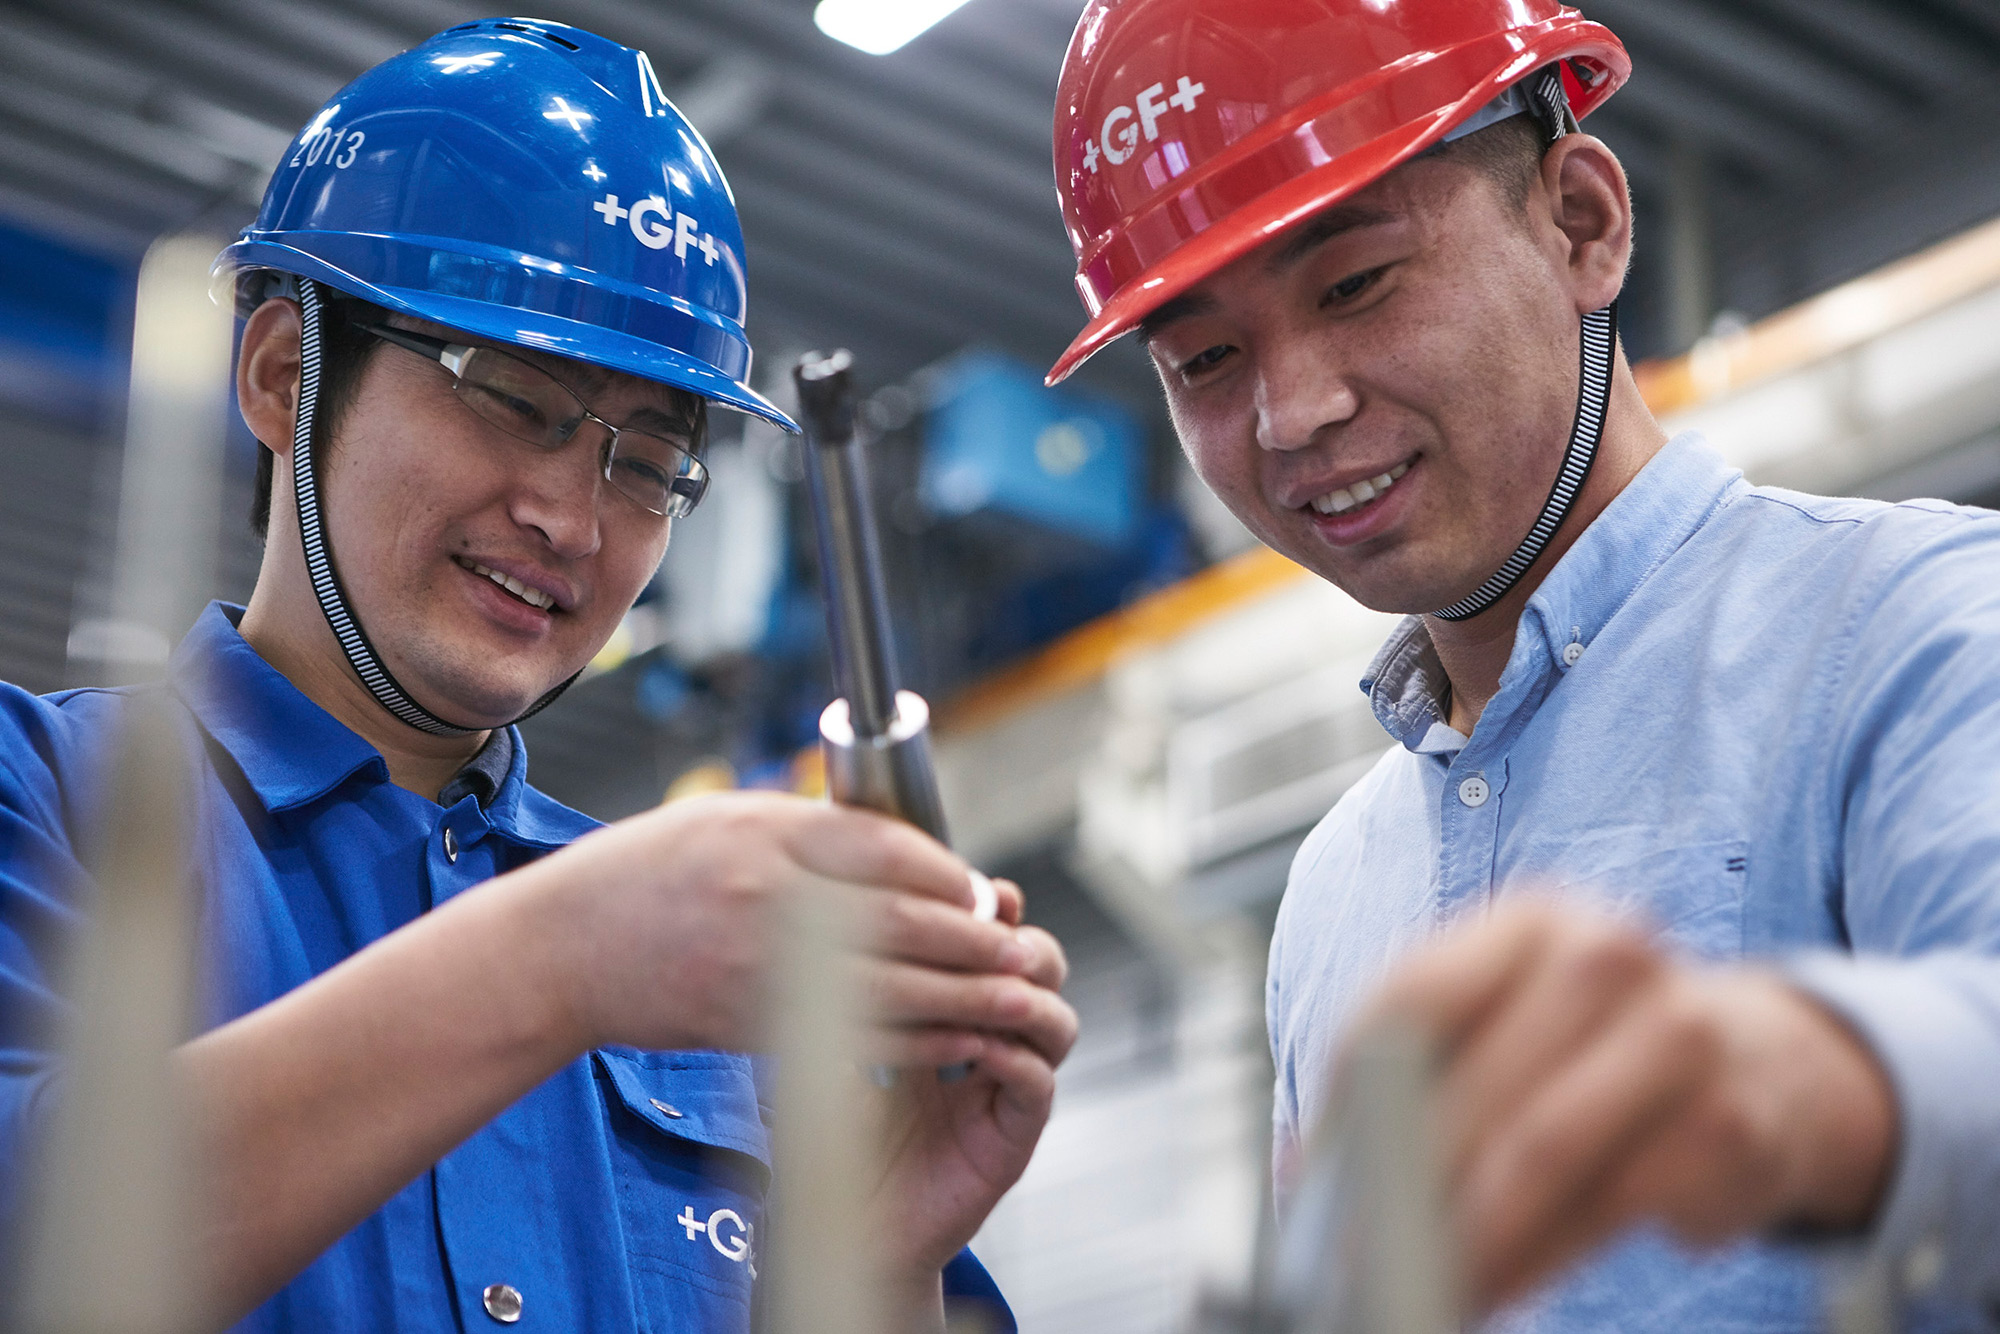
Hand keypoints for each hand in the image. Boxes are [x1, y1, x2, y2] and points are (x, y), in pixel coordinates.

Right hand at [522, 791, 1039, 1058]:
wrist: (563, 949)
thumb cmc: (645, 874)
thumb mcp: (728, 820)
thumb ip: (813, 832)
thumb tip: (908, 855)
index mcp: (768, 835)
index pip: (890, 851)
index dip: (951, 875)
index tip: (982, 890)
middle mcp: (770, 898)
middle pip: (905, 920)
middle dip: (976, 938)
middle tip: (1018, 947)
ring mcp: (762, 967)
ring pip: (892, 986)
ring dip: (964, 996)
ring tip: (1011, 996)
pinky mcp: (755, 1024)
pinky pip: (855, 1034)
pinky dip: (916, 1039)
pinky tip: (953, 1037)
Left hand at [871, 891, 1075, 1292]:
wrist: (845, 1221)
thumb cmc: (839, 1133)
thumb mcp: (844, 1041)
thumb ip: (857, 988)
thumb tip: (841, 913)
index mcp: (960, 1013)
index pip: (1000, 949)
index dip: (1002, 917)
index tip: (990, 893)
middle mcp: (994, 1046)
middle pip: (1045, 976)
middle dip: (1028, 948)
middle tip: (1001, 936)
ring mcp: (1008, 1091)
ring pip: (1057, 1025)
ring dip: (1029, 998)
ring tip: (998, 988)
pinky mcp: (1012, 1138)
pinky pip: (1037, 1085)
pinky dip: (1016, 1057)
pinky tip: (982, 1046)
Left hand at [1346, 899, 1896, 1311]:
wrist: (1764, 1058)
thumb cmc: (1592, 1043)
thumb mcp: (1507, 1021)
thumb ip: (1411, 1075)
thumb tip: (1305, 1172)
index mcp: (1531, 919)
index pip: (1416, 999)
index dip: (1353, 1099)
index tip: (1311, 1179)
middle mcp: (1610, 955)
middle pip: (1478, 1085)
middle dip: (1404, 1186)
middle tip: (1353, 1258)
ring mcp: (1679, 1035)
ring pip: (1542, 1151)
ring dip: (1469, 1236)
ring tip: (1419, 1284)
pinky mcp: (1728, 1125)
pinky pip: (1609, 1209)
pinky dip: (1540, 1260)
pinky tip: (1500, 1285)